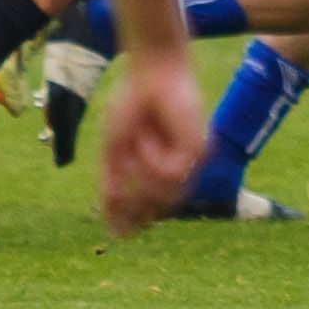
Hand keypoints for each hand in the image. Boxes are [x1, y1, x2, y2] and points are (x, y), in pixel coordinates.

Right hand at [98, 47, 202, 236]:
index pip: (151, 208)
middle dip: (136, 205)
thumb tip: (111, 230)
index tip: (117, 236)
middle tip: (117, 189)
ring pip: (166, 195)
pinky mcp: (197, 149)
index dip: (134, 223)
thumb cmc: (131, 104)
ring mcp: (189, 160)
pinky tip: (147, 139)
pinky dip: (153, 161)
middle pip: (159, 208)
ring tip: (136, 143)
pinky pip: (171, 174)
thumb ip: (111, 186)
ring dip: (142, 175)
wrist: (150, 72)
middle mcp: (178, 167)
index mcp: (159, 167)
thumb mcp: (114, 150)